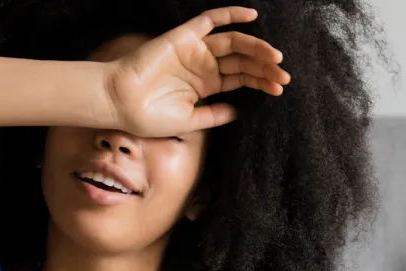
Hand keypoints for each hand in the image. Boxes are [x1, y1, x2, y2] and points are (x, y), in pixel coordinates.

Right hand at [105, 6, 290, 137]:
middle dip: (265, 67)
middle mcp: (203, 65)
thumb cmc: (149, 117)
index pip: (241, 78)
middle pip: (242, 61)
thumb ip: (214, 115)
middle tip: (284, 75)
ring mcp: (195, 50)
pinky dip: (230, 15)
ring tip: (276, 58)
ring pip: (233, 43)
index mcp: (205, 84)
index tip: (280, 88)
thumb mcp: (189, 121)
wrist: (121, 104)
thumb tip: (237, 112)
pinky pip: (209, 20)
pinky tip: (252, 16)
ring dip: (256, 48)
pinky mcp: (184, 37)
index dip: (261, 81)